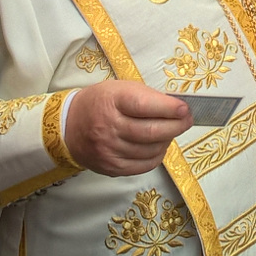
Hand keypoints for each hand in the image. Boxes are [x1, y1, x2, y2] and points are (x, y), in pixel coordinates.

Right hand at [63, 80, 192, 176]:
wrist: (69, 126)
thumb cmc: (100, 103)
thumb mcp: (120, 89)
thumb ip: (147, 97)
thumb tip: (177, 109)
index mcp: (111, 101)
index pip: (144, 106)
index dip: (169, 108)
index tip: (185, 109)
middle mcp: (108, 127)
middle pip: (151, 131)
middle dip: (176, 126)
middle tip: (186, 120)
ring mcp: (109, 150)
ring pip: (150, 150)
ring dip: (167, 140)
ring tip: (170, 131)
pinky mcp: (111, 167)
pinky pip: (143, 165)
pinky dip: (157, 155)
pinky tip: (159, 146)